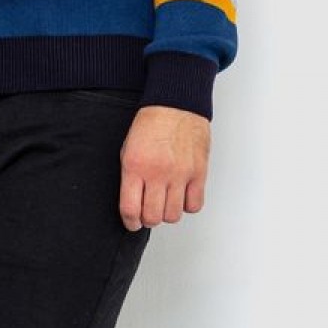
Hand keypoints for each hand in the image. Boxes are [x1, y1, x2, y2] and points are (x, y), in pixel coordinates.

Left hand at [118, 105, 210, 230]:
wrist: (175, 104)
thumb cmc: (151, 125)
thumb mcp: (128, 150)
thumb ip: (130, 178)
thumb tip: (132, 205)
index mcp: (136, 167)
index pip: (131, 209)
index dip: (130, 222)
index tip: (132, 223)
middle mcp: (158, 173)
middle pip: (153, 217)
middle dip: (148, 219)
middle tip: (149, 213)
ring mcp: (181, 174)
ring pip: (173, 215)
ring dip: (167, 213)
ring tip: (165, 202)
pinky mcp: (199, 172)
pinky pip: (194, 205)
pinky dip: (187, 205)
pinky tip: (182, 196)